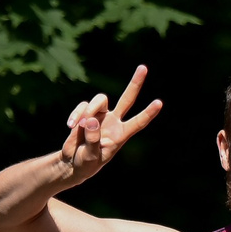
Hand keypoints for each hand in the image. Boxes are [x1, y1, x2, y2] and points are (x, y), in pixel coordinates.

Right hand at [57, 65, 163, 187]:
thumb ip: (93, 139)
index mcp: (121, 135)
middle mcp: (114, 122)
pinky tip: (71, 126)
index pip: (138, 123)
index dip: (148, 113)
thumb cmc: (87, 163)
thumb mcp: (91, 156)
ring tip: (80, 126)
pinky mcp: (86, 113)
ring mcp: (101, 115)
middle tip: (143, 68)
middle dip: (135, 84)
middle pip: (127, 99)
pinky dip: (76, 114)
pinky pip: (83, 106)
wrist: (72, 162)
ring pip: (100, 100)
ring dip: (89, 110)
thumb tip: (92, 119)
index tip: (159, 103)